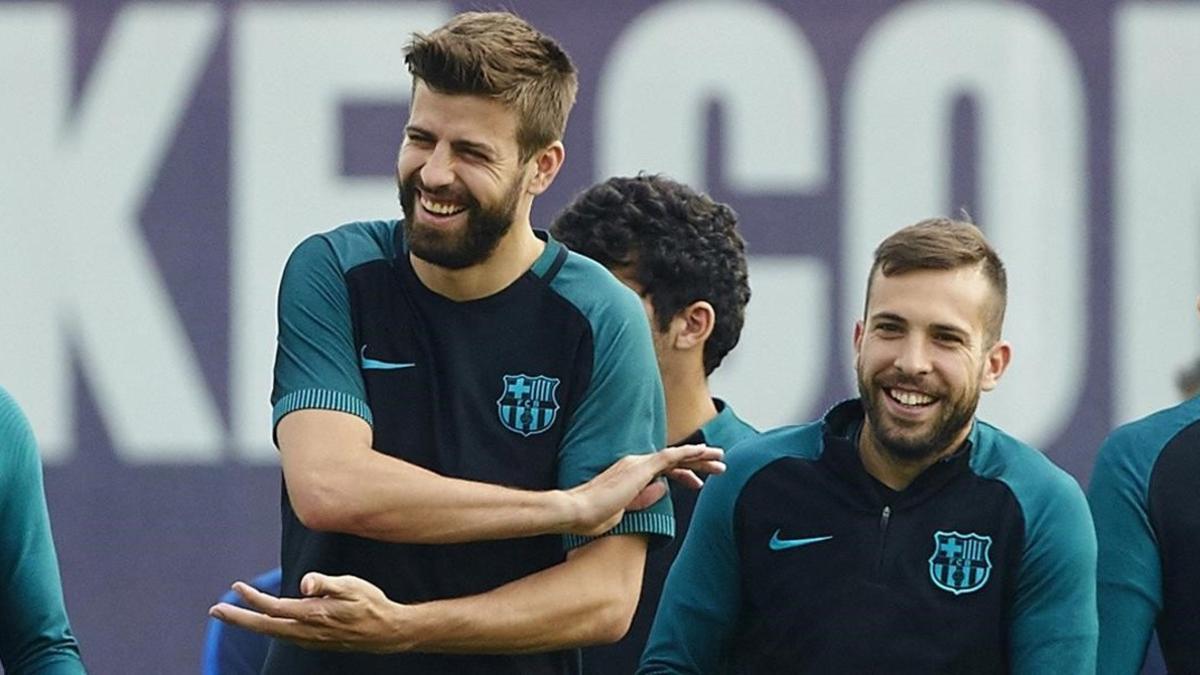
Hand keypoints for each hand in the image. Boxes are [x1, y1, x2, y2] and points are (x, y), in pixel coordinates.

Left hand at [208, 572, 409, 652]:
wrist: (387, 632)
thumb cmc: (371, 604)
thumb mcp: (352, 586)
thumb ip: (326, 583)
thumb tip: (304, 582)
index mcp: (314, 616)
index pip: (274, 608)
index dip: (253, 599)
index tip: (237, 587)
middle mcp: (307, 632)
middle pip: (265, 627)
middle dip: (238, 618)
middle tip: (215, 611)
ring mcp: (310, 640)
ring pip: (272, 633)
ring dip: (250, 623)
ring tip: (231, 614)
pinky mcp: (314, 642)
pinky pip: (283, 636)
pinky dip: (268, 628)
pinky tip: (264, 623)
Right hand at [566, 444, 724, 536]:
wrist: (576, 512)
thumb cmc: (591, 517)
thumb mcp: (622, 511)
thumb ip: (642, 500)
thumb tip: (662, 490)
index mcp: (630, 475)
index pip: (662, 471)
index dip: (682, 474)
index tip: (697, 482)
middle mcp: (635, 464)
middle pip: (673, 461)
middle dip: (697, 462)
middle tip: (718, 465)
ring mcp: (638, 464)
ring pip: (676, 456)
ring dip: (700, 457)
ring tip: (721, 459)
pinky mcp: (640, 468)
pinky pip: (671, 456)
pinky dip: (689, 453)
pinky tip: (704, 452)